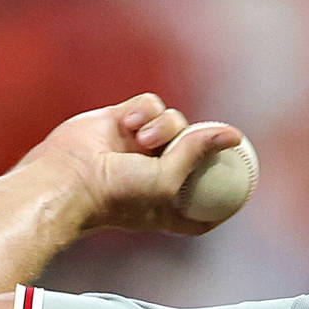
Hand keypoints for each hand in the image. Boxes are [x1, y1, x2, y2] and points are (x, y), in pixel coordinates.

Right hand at [20, 93, 245, 235]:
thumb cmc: (117, 193)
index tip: (242, 185)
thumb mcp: (168, 179)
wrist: (66, 178)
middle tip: (177, 146)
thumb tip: (234, 134)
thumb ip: (199, 152)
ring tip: (144, 139)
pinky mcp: (120, 120)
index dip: (225, 193)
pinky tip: (129, 124)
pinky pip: (148, 104)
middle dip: (192, 143)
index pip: (207, 202)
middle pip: (195, 148)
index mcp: (170, 204)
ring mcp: (138, 146)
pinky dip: (144, 110)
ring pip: (173, 120)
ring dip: (164, 126)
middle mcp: (156, 174)